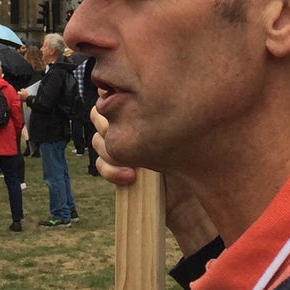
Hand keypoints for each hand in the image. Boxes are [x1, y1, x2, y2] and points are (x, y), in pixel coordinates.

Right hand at [89, 107, 218, 256]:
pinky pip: (101, 164)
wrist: (190, 196)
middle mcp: (127, 125)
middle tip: (127, 135)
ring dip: (110, 149)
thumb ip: (155, 111)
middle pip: (99, 113)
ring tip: (134, 163)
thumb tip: (138, 96)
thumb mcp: (175, 129)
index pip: (113, 93)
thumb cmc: (191, 157)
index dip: (112, 96)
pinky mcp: (116, 169)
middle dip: (109, 124)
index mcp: (139, 108)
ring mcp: (120, 147)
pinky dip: (110, 170)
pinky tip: (130, 176)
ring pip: (98, 140)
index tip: (124, 104)